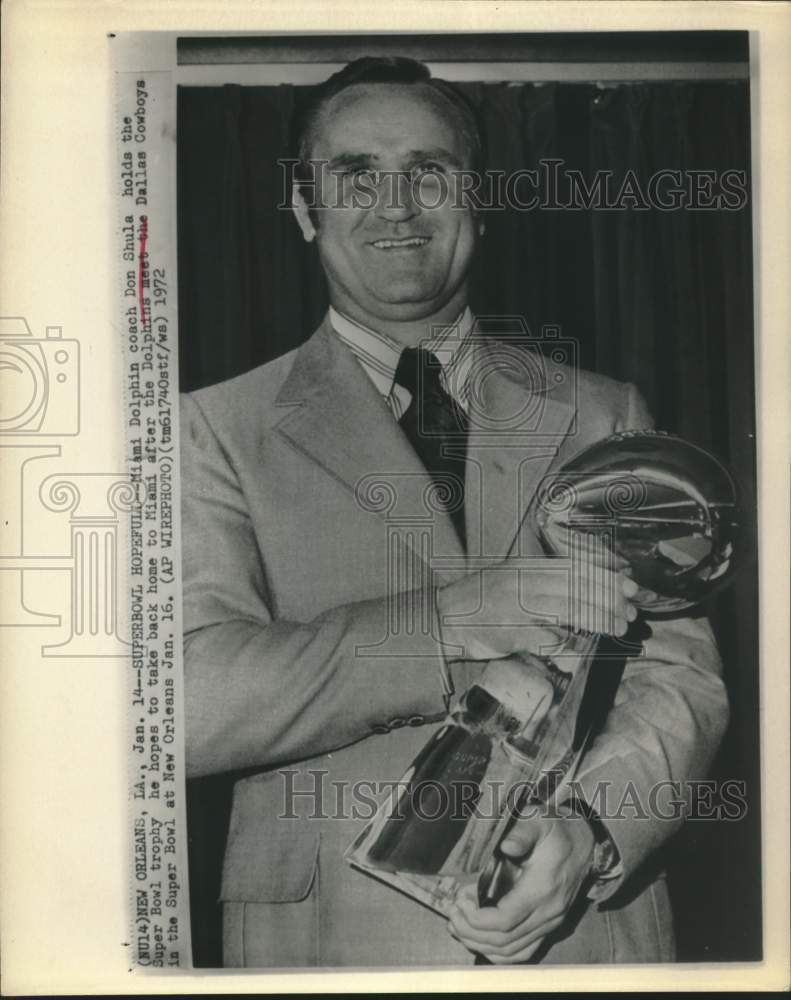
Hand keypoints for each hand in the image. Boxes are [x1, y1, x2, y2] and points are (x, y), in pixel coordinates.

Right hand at [437, 556, 638, 661]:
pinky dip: (570, 644)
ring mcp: (516, 607)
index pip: (574, 566)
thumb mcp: (509, 579)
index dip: (605, 574)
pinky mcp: (511, 632)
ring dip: (599, 619)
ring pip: (569, 609)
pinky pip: (549, 638)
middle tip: (631, 610)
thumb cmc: (478, 602)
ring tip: (619, 627)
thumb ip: (541, 581)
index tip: (628, 583)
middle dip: (609, 598)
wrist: (442, 620)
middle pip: (576, 586)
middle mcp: (523, 582)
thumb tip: (583, 588)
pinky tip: (585, 648)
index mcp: (525, 567)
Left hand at [447, 812, 595, 963]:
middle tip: (452, 912)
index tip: (460, 901)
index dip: (477, 918)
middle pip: (504, 940)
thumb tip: (507, 845)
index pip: (505, 920)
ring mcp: (549, 923)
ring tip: (457, 925)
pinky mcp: (548, 927)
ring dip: (480, 943)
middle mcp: (547, 913)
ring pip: (511, 951)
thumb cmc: (556, 831)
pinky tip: (479, 940)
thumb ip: (523, 833)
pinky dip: (498, 952)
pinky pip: (523, 952)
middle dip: (471, 931)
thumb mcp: (539, 821)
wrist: (585, 844)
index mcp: (542, 889)